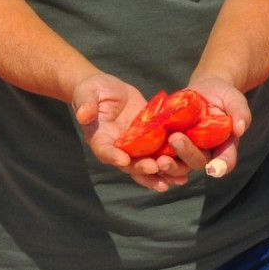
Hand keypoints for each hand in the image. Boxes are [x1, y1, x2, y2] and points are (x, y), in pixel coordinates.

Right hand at [71, 75, 197, 192]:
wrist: (105, 89)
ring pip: (146, 166)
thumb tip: (83, 115)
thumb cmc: (92, 90)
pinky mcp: (148, 140)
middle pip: (129, 165)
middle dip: (142, 168)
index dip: (113, 156)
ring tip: (176, 181)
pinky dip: (170, 164)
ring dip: (160, 175)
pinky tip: (185, 173)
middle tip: (155, 168)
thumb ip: (86, 105)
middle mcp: (117, 148)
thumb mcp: (87, 94)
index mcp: (100, 139)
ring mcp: (133, 146)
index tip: (123, 160)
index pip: (105, 151)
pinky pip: (158, 154)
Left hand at [158, 77, 249, 179]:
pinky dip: (154, 157)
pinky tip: (145, 152)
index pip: (225, 161)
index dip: (221, 166)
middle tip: (176, 139)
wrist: (205, 90)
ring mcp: (186, 150)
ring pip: (178, 165)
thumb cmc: (224, 96)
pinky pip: (161, 154)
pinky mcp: (169, 144)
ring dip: (169, 164)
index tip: (214, 168)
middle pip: (197, 162)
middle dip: (186, 154)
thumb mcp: (235, 99)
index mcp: (224, 147)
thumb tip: (240, 127)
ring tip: (159, 156)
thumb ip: (240, 113)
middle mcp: (205, 153)